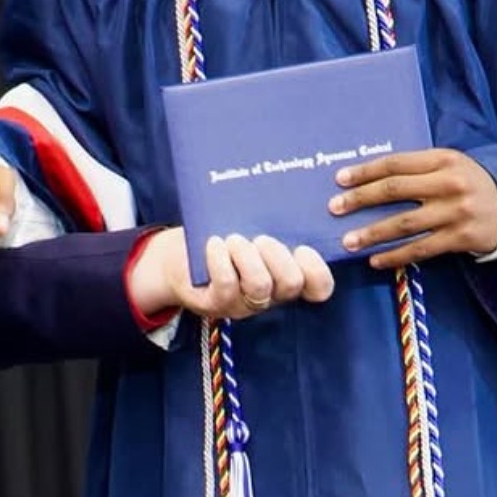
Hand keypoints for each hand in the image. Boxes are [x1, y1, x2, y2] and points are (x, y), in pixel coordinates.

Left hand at [128, 228, 333, 321]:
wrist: (177, 259)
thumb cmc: (221, 238)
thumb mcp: (249, 229)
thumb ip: (270, 221)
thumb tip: (283, 192)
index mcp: (285, 275)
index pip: (319, 288)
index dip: (318, 270)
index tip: (303, 248)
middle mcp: (270, 294)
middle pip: (292, 284)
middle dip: (279, 256)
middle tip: (261, 238)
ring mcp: (244, 303)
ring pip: (261, 287)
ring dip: (249, 258)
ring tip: (234, 239)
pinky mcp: (217, 303)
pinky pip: (227, 285)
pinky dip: (221, 261)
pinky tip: (214, 244)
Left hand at [327, 148, 496, 269]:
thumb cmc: (471, 183)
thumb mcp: (450, 165)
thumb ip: (418, 169)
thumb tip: (369, 180)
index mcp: (444, 159)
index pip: (396, 163)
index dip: (366, 171)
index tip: (339, 179)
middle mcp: (449, 183)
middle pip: (395, 190)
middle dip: (361, 200)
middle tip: (335, 208)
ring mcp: (455, 211)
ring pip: (405, 223)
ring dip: (372, 233)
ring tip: (348, 241)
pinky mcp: (461, 237)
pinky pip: (421, 249)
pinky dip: (395, 256)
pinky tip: (375, 260)